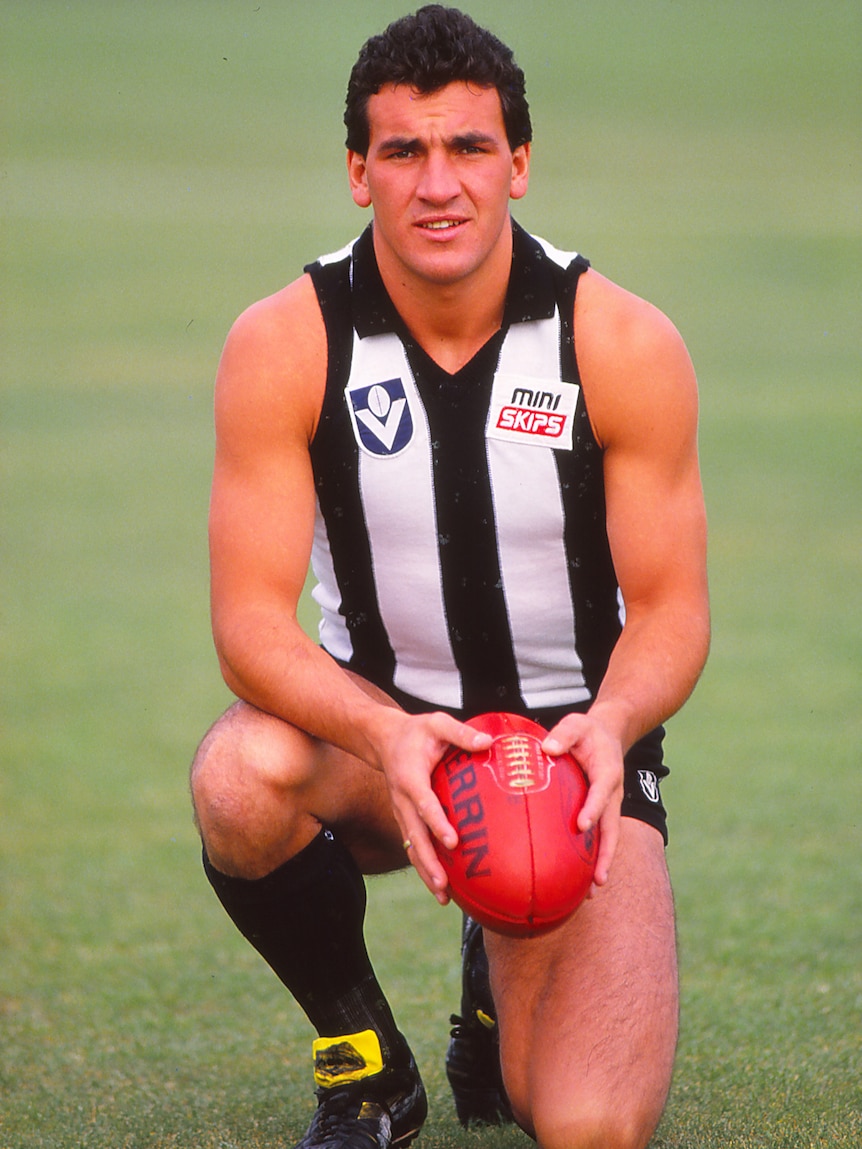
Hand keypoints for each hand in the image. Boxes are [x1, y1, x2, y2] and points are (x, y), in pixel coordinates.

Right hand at [377, 711, 491, 902]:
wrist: (384, 739)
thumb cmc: (417, 731)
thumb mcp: (437, 723)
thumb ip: (461, 733)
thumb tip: (488, 742)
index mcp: (411, 777)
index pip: (424, 803)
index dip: (437, 822)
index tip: (453, 841)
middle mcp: (402, 800)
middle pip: (414, 836)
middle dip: (428, 861)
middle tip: (444, 884)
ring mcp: (401, 812)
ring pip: (411, 847)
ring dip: (425, 871)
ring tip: (442, 895)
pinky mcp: (405, 819)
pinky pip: (413, 846)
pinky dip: (424, 867)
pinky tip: (440, 887)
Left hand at [542, 710, 624, 889]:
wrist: (608, 733)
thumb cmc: (587, 731)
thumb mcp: (576, 724)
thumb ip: (564, 735)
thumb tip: (548, 749)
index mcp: (607, 771)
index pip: (601, 792)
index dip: (593, 808)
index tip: (582, 826)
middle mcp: (612, 793)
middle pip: (612, 828)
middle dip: (606, 855)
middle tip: (598, 880)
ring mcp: (609, 805)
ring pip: (608, 838)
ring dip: (602, 863)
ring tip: (592, 891)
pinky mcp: (601, 811)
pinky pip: (600, 836)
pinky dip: (594, 857)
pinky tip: (582, 879)